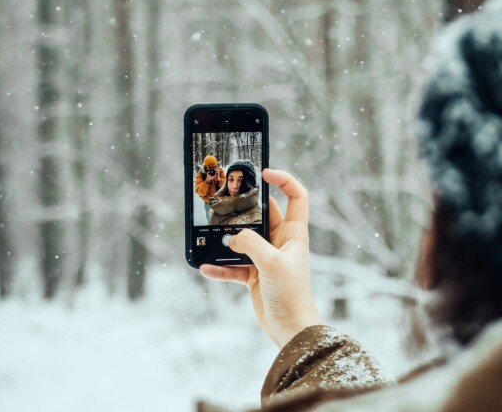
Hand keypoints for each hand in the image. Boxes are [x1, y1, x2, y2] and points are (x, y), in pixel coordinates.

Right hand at [199, 169, 321, 347]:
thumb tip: (232, 237)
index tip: (264, 173)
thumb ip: (250, 244)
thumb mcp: (271, 264)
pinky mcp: (254, 275)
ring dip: (228, 240)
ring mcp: (266, 258)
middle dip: (244, 209)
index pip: (296, 197)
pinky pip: (233, 266)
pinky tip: (205, 268)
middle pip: (263, 215)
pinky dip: (220, 266)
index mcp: (293, 234)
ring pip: (244, 240)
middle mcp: (280, 242)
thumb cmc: (291, 294)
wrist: (291, 329)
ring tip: (211, 236)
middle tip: (225, 201)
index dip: (284, 180)